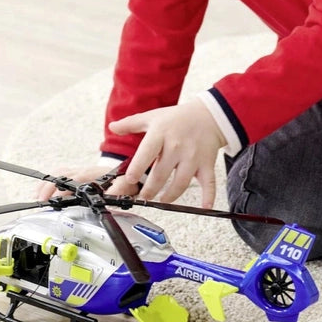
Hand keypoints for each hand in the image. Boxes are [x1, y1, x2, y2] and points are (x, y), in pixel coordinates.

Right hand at [35, 163, 119, 201]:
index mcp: (94, 174)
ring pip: (59, 173)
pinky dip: (50, 182)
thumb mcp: (125, 187)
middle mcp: (85, 170)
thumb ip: (116, 193)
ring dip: (47, 184)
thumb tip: (107, 201)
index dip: (64, 189)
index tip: (56, 200)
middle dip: (49, 186)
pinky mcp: (78, 174)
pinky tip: (43, 191)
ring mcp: (80, 171)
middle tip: (41, 200)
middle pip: (62, 174)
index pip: (75, 179)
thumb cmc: (126, 181)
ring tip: (37, 196)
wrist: (129, 174)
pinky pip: (60, 174)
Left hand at [109, 100, 223, 206]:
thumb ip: (131, 123)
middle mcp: (177, 147)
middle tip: (143, 197)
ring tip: (161, 200)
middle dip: (150, 190)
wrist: (209, 115)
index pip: (146, 153)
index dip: (137, 168)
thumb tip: (113, 126)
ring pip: (180, 183)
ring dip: (170, 196)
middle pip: (161, 174)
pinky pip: (209, 182)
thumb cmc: (178, 118)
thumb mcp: (153, 117)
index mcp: (161, 134)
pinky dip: (209, 196)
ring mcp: (193, 157)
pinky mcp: (206, 164)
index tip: (130, 179)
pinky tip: (205, 207)